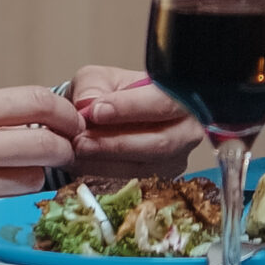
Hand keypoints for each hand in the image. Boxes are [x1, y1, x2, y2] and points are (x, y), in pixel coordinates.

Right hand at [0, 86, 80, 261]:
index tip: (72, 122)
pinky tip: (3, 195)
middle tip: (65, 151)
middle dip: (65, 147)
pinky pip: (9, 204)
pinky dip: (16, 199)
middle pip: (47, 142)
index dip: (65, 113)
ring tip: (23, 174)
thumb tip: (29, 121)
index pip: (36, 101)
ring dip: (39, 177)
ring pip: (35, 178)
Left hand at [69, 65, 200, 176]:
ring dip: (107, 163)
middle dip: (116, 143)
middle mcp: (187, 130)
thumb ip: (92, 86)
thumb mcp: (97, 78)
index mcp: (180, 95)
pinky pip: (134, 185)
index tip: (96, 111)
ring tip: (77, 151)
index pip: (164, 103)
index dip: (131, 108)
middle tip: (81, 139)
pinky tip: (82, 165)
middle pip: (160, 143)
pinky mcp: (160, 181)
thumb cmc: (110, 94)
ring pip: (145, 168)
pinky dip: (104, 176)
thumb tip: (88, 104)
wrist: (107, 117)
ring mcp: (176, 159)